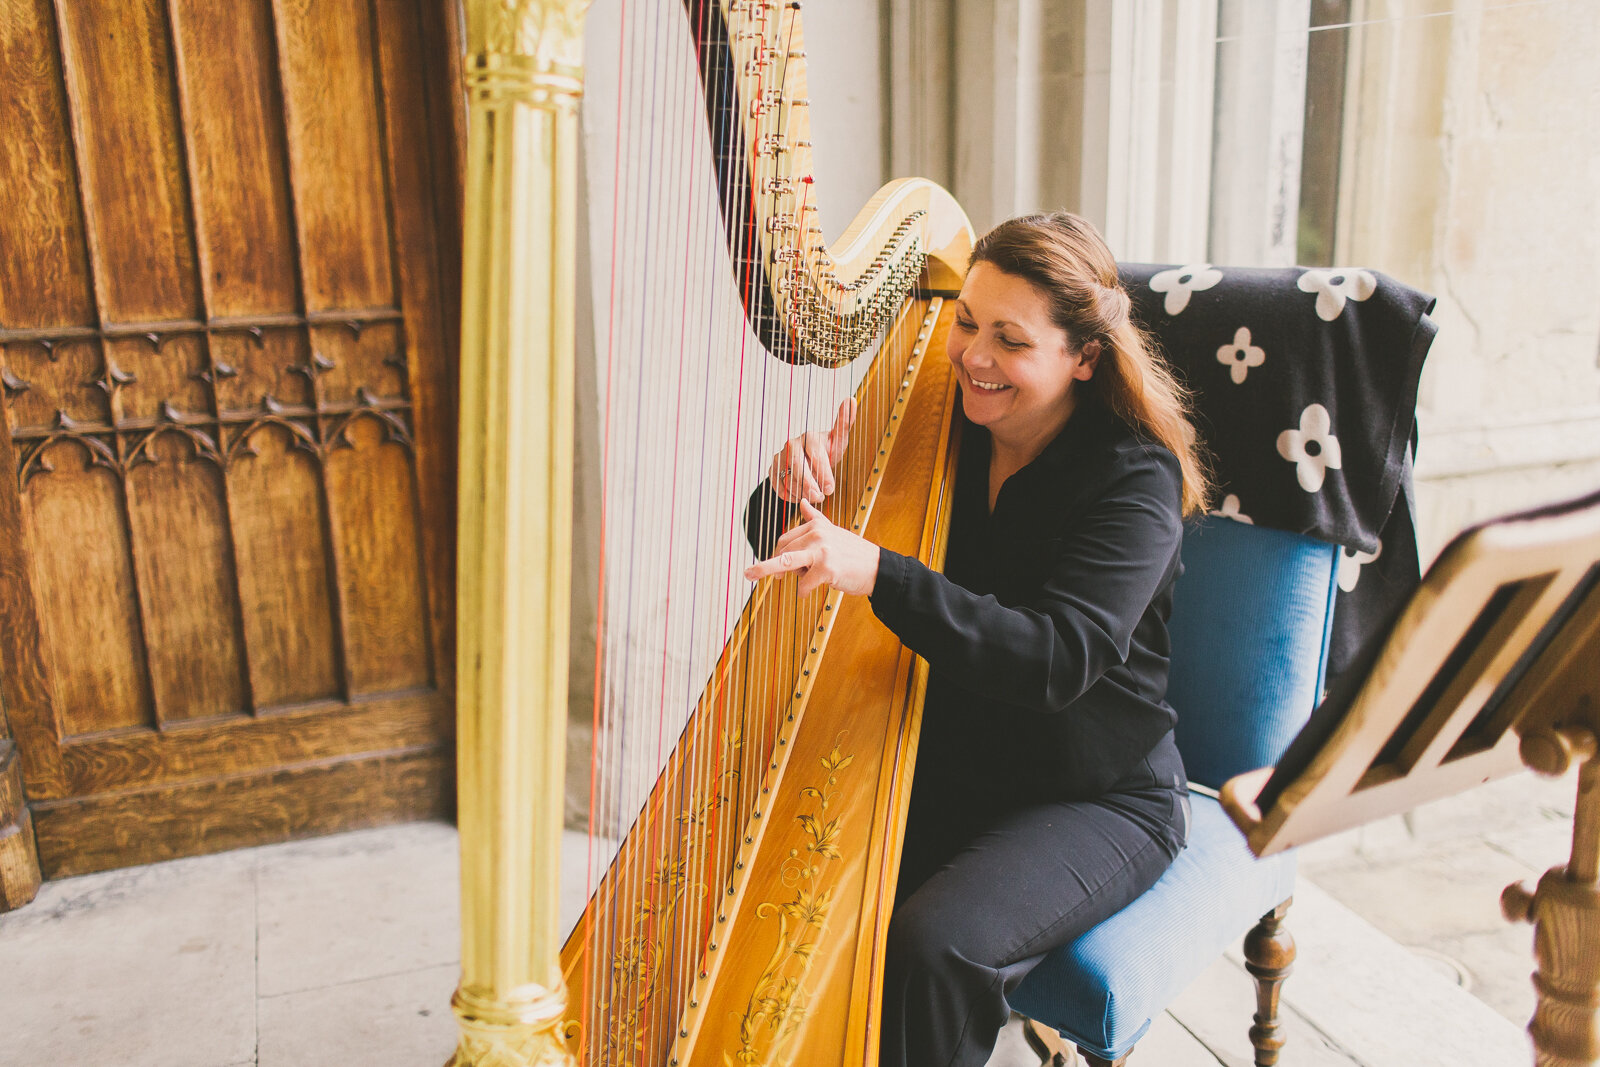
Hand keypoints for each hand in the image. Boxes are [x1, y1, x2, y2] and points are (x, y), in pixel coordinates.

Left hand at [743, 499, 879, 596]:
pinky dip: (803, 591)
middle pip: (783, 550)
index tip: (769, 564)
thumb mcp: (834, 531)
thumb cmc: (854, 554)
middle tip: (752, 574)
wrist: (878, 568)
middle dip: (769, 565)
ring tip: (750, 575)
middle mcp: (818, 535)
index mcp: (817, 526)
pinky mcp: (827, 569)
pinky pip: (804, 583)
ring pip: (786, 561)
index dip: (775, 553)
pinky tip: (808, 593)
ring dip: (765, 569)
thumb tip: (803, 503)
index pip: (786, 539)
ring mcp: (822, 551)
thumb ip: (815, 519)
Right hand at [770, 398, 855, 503]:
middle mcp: (792, 444)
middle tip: (820, 497)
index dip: (824, 473)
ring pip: (787, 478)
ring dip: (801, 492)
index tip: (831, 488)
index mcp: (809, 437)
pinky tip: (800, 496)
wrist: (810, 459)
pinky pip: (778, 486)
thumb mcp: (839, 440)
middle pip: (798, 467)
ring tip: (813, 497)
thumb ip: (845, 423)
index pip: (816, 455)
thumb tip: (851, 399)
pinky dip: (789, 495)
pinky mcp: (773, 469)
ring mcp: (780, 457)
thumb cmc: (826, 450)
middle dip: (810, 485)